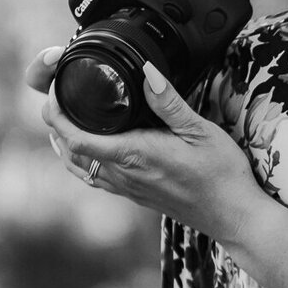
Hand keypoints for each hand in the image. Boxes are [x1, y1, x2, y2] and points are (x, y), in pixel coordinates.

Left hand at [30, 50, 263, 245]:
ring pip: (80, 168)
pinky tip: (88, 150)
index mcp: (134, 155)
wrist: (232, 215)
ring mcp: (128, 188)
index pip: (77, 138)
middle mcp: (124, 175)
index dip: (58, 115)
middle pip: (71, 152)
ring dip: (64, 145)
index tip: (55, 92)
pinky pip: (96, 178)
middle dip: (57, 125)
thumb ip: (169, 102)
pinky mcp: (136, 196)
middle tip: (58, 97)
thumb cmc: (221, 173)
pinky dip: (81, 161)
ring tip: (61, 120)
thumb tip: (147, 72)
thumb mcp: (200, 129)